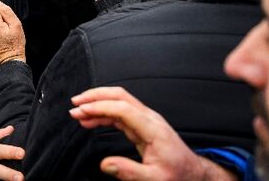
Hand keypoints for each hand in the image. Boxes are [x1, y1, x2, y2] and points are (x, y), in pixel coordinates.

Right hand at [69, 87, 235, 180]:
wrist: (193, 174)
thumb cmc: (178, 175)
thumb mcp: (154, 179)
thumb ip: (129, 171)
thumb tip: (105, 164)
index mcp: (153, 128)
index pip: (123, 108)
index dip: (100, 107)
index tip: (81, 112)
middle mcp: (150, 119)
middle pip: (120, 96)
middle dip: (96, 96)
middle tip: (76, 103)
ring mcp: (146, 120)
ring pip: (119, 102)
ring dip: (98, 104)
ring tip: (78, 112)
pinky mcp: (142, 125)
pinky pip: (120, 113)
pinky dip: (103, 113)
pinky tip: (92, 120)